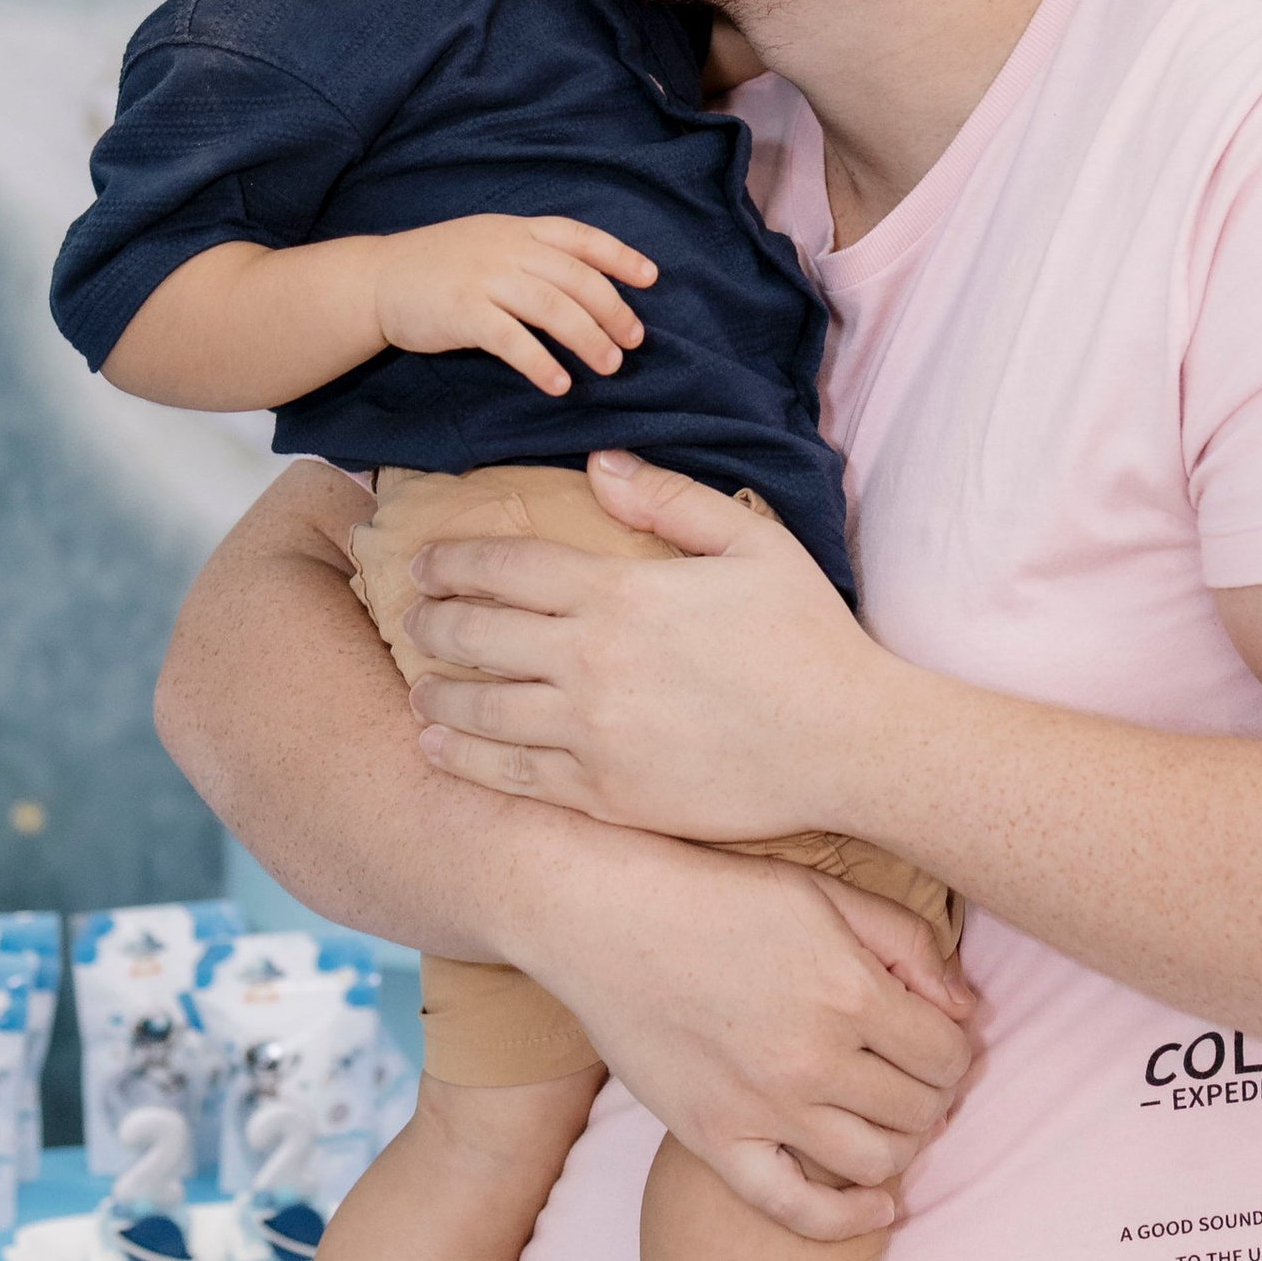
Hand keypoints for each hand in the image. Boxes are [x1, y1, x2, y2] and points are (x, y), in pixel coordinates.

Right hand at [373, 217, 654, 399]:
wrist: (376, 279)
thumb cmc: (439, 267)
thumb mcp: (488, 243)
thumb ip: (531, 255)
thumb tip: (586, 285)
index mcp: (518, 230)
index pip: (580, 237)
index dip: (619, 256)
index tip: (650, 278)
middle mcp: (507, 249)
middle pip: (576, 278)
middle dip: (613, 311)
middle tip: (632, 342)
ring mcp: (485, 278)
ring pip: (553, 308)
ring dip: (588, 340)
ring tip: (609, 367)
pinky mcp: (463, 312)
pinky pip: (513, 340)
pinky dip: (541, 363)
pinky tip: (559, 384)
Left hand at [405, 451, 882, 840]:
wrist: (848, 743)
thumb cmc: (808, 638)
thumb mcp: (752, 543)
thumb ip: (671, 499)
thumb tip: (600, 465)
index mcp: (620, 593)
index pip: (504, 567)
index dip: (451, 562)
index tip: (426, 565)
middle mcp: (592, 662)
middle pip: (473, 635)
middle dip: (429, 621)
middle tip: (413, 617)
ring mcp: (593, 734)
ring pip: (479, 708)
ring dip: (434, 691)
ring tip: (419, 684)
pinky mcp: (606, 795)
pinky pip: (512, 776)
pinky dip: (463, 757)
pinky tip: (438, 744)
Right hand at [533, 837, 973, 1237]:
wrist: (602, 918)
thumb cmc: (715, 895)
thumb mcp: (823, 893)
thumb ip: (907, 944)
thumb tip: (966, 1011)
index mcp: (849, 991)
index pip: (947, 1053)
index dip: (957, 1052)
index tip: (941, 1043)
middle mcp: (813, 1058)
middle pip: (919, 1109)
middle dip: (935, 1096)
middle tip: (917, 1079)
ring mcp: (762, 1107)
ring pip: (876, 1161)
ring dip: (903, 1146)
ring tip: (893, 1120)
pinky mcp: (714, 1138)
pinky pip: (794, 1208)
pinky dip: (848, 1220)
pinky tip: (878, 1208)